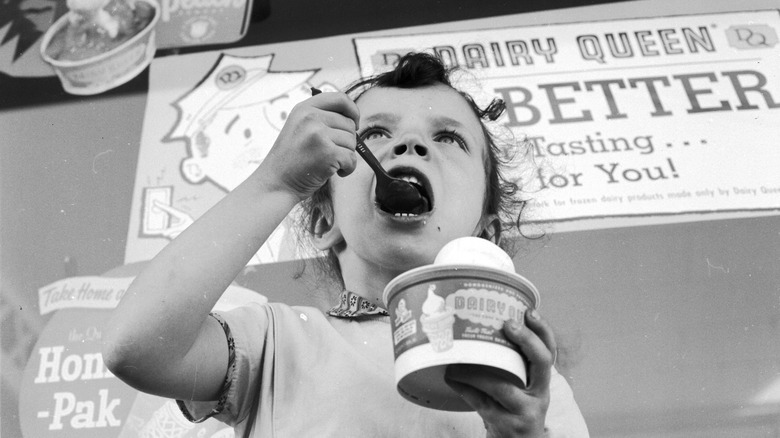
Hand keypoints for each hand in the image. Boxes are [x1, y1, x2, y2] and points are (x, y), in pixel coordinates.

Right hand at [257, 91, 359, 199]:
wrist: (276, 183)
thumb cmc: (291, 160)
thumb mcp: (299, 127)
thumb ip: (320, 118)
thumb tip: (352, 117)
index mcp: (304, 108)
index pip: (340, 98)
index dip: (353, 110)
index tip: (355, 122)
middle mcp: (310, 117)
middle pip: (349, 124)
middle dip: (346, 141)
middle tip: (331, 153)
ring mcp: (318, 134)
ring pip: (352, 142)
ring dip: (346, 156)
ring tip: (328, 163)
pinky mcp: (327, 153)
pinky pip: (352, 159)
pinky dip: (348, 169)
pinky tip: (335, 172)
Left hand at [445, 310, 555, 437]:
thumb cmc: (514, 409)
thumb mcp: (521, 388)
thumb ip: (512, 364)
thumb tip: (484, 327)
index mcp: (542, 381)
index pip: (550, 351)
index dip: (543, 330)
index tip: (529, 311)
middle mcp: (539, 394)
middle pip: (541, 362)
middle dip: (526, 340)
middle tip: (508, 325)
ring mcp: (524, 411)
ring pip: (502, 386)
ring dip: (477, 371)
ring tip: (458, 359)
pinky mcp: (505, 424)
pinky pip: (481, 402)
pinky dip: (464, 388)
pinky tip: (451, 377)